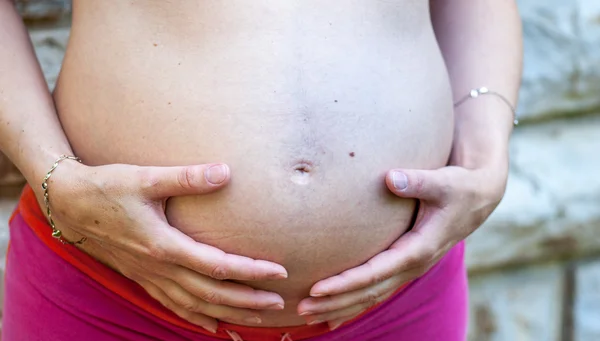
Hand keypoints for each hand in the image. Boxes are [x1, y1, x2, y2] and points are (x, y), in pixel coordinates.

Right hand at [47, 161, 287, 332]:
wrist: (68, 203)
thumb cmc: (108, 187)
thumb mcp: (147, 178)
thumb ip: (187, 177)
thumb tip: (225, 171)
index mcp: (164, 245)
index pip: (218, 266)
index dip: (251, 271)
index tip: (280, 272)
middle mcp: (159, 268)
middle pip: (211, 294)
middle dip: (247, 300)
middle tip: (279, 303)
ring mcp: (148, 277)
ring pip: (194, 305)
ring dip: (228, 313)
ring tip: (257, 318)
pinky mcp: (141, 277)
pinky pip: (172, 306)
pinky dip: (195, 318)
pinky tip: (212, 326)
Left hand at [297, 164, 506, 329]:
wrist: (477, 199)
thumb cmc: (459, 188)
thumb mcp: (444, 183)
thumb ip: (418, 181)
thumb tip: (391, 177)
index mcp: (419, 249)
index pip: (376, 272)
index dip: (346, 282)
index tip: (317, 287)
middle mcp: (413, 265)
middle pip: (369, 292)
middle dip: (335, 302)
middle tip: (302, 308)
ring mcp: (408, 269)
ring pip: (371, 296)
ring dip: (340, 307)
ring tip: (308, 315)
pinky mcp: (404, 265)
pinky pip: (377, 290)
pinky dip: (354, 303)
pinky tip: (333, 315)